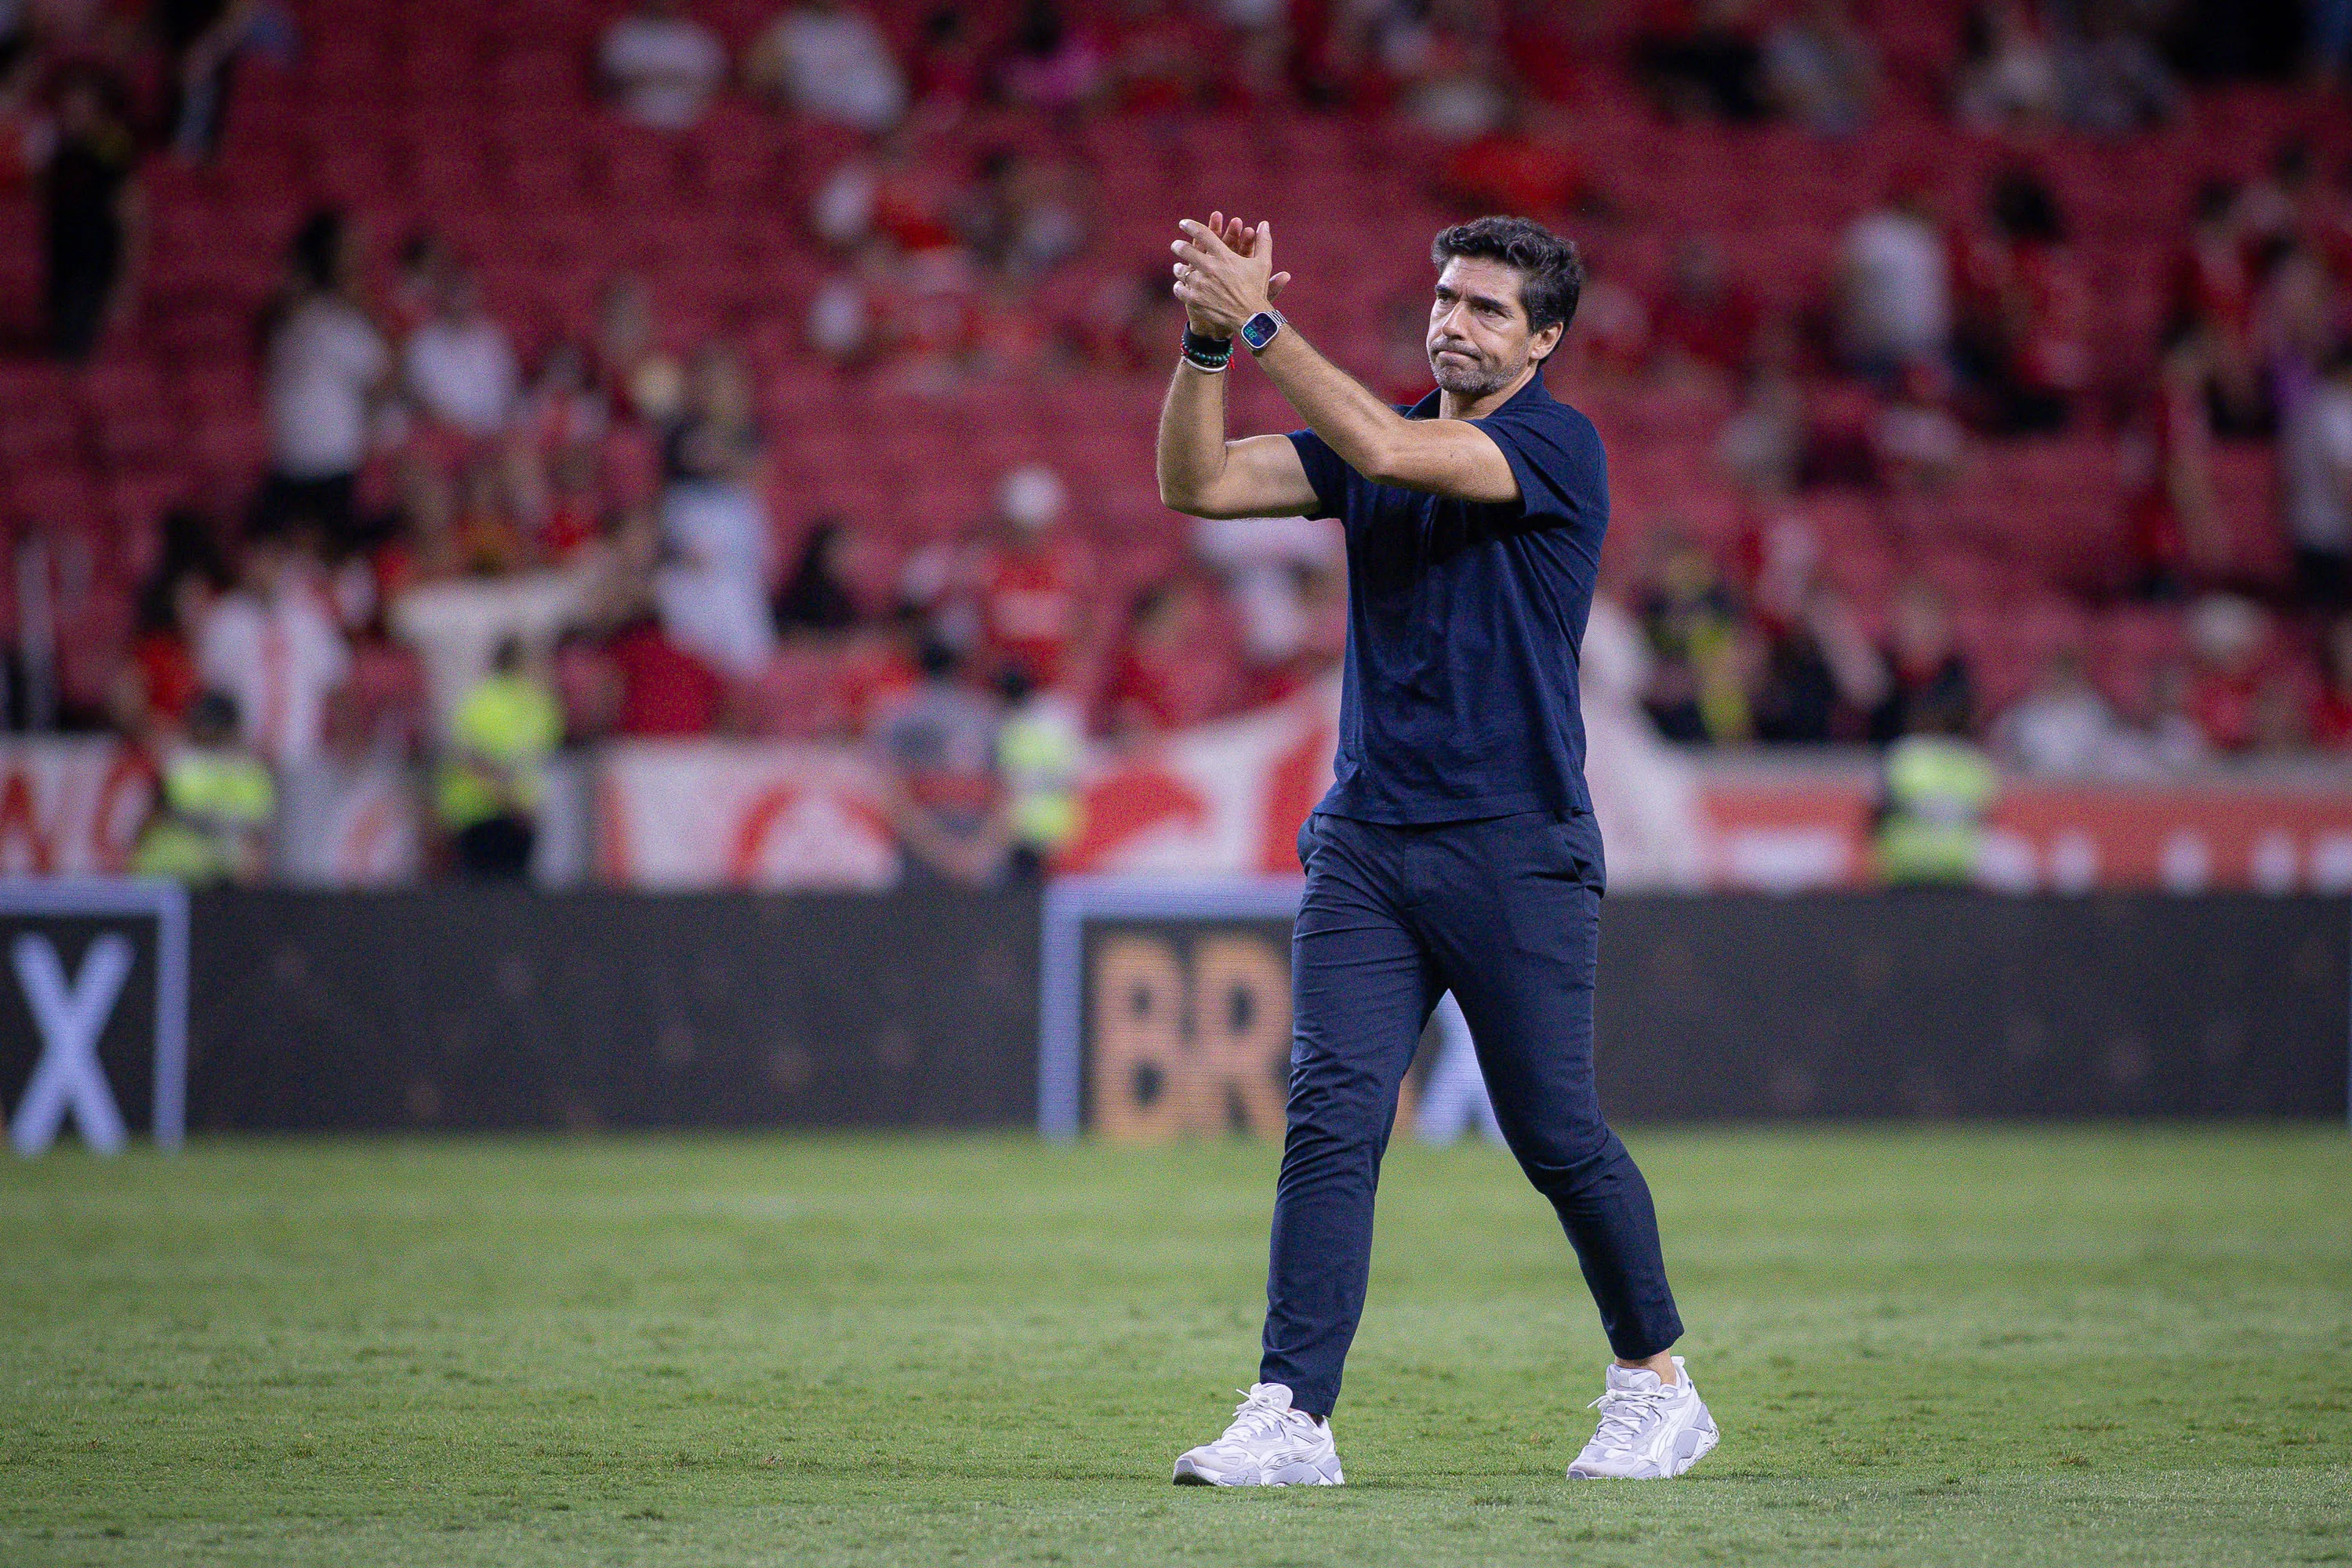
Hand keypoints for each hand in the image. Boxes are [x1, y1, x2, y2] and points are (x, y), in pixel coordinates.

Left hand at [1172, 211, 1289, 337]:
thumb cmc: (1257, 289)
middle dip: (1178, 246)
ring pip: (1182, 271)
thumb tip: (1264, 224)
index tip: (1183, 223)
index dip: (1191, 226)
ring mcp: (1201, 285)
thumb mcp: (1263, 264)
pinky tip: (1179, 285)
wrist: (1251, 318)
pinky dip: (1179, 287)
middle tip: (1176, 245)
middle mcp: (1210, 268)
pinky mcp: (1196, 300)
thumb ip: (1263, 242)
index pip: (1203, 235)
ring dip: (1179, 268)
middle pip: (1186, 251)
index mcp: (1224, 256)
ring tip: (1178, 267)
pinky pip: (1180, 290)